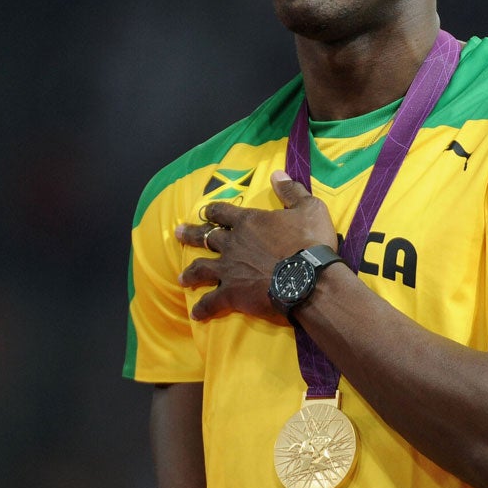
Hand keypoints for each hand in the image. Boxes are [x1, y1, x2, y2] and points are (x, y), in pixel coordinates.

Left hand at [176, 170, 338, 321]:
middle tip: (177, 233)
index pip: (223, 212)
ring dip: (190, 273)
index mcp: (249, 221)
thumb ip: (291, 191)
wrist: (309, 278)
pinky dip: (203, 308)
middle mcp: (233, 243)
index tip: (205, 211)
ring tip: (181, 277)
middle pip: (205, 236)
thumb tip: (277, 174)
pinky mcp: (231, 294)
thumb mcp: (309, 208)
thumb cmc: (310, 241)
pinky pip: (211, 302)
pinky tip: (195, 314)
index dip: (213, 211)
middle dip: (191, 234)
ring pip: (201, 269)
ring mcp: (229, 269)